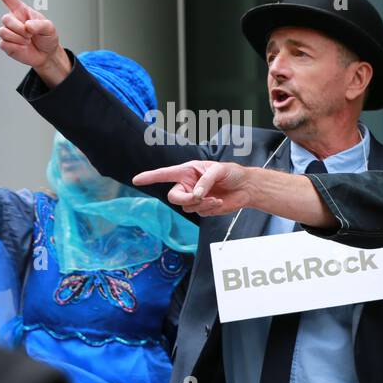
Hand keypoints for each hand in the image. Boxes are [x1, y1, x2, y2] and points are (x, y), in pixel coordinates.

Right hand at [0, 0, 69, 83]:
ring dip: (19, 38)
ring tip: (28, 40)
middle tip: (31, 34)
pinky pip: (4, 43)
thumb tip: (27, 26)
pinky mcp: (6, 44)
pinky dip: (17, 46)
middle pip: (5, 19)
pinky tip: (23, 47)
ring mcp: (8, 32)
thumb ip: (40, 24)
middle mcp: (13, 20)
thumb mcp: (50, 28)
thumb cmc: (47, 38)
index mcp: (22, 11)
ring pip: (3, 32)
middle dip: (20, 28)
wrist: (47, 55)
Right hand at [132, 160, 252, 215]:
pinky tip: (219, 202)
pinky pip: (199, 212)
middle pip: (173, 197)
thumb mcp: (219, 170)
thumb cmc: (232, 173)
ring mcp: (194, 198)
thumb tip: (196, 194)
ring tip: (215, 198)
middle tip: (198, 197)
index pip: (164, 174)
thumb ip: (206, 180)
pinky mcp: (203, 208)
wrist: (246, 187)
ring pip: (187, 207)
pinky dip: (209, 208)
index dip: (149, 177)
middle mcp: (187, 185)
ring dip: (201, 204)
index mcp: (187, 171)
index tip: (136, 180)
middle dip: (184, 199)